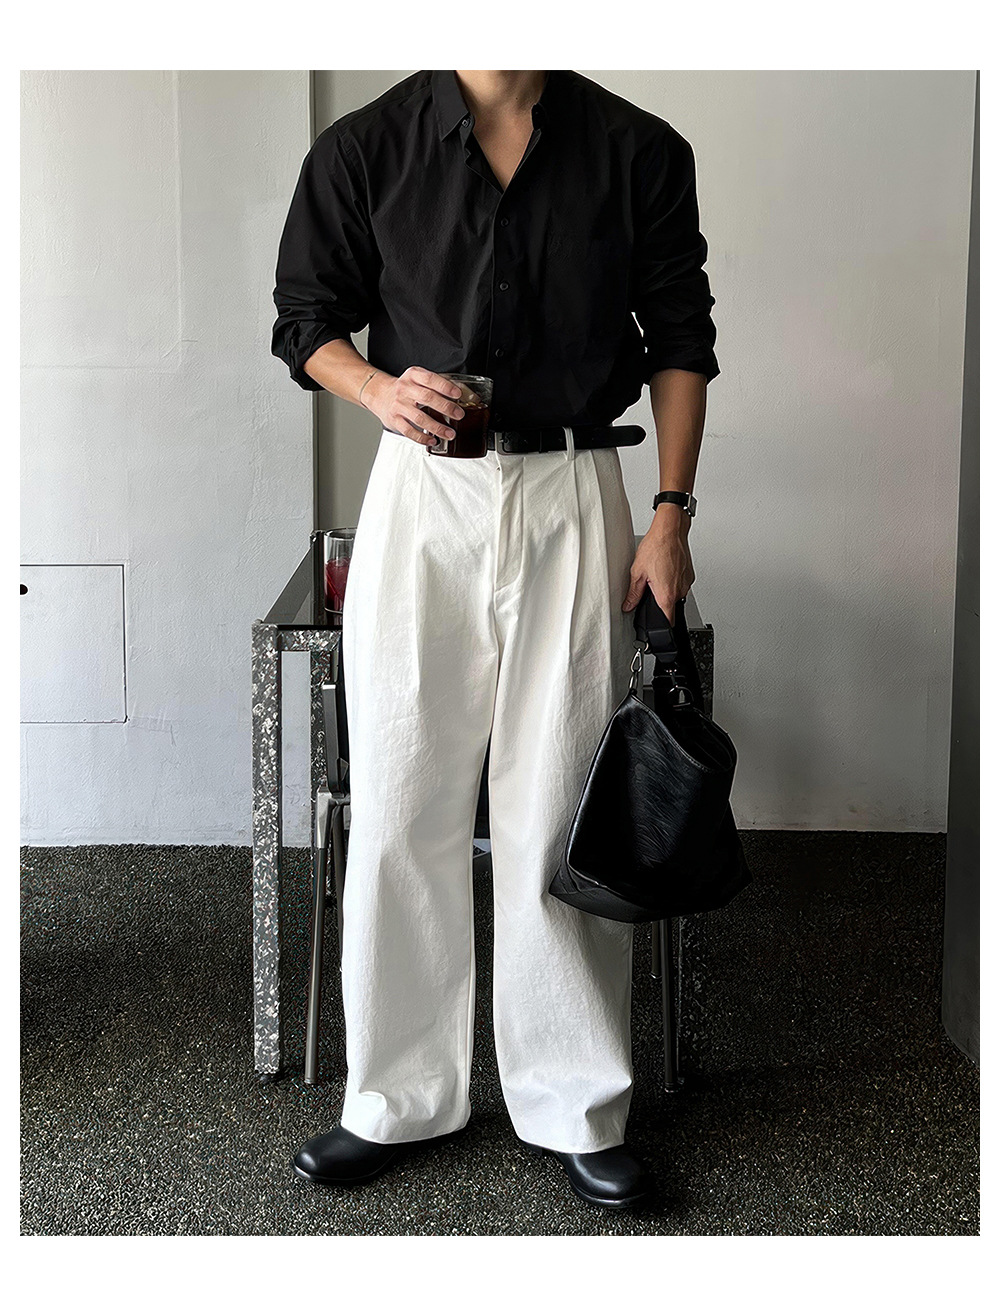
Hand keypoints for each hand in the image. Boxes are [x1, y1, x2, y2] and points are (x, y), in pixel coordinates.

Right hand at [361, 366, 465, 446]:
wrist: (379, 394)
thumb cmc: (405, 388)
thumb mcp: (419, 379)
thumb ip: (439, 385)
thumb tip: (468, 395)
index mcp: (414, 376)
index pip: (431, 379)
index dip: (445, 387)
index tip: (458, 394)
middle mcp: (405, 389)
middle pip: (427, 398)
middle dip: (446, 407)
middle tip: (459, 415)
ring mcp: (399, 406)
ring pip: (419, 417)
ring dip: (437, 427)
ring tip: (450, 433)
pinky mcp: (395, 420)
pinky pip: (409, 431)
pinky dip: (422, 437)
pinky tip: (433, 440)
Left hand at [622, 507, 694, 622]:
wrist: (670, 530)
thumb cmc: (657, 546)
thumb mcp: (637, 572)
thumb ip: (633, 593)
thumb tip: (628, 605)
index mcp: (666, 594)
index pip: (667, 621)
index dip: (660, 626)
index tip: (655, 625)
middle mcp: (680, 590)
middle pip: (669, 606)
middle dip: (658, 600)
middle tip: (649, 587)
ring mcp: (686, 582)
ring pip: (674, 593)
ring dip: (665, 588)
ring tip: (657, 573)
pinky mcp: (689, 574)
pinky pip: (679, 583)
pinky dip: (671, 579)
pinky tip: (664, 568)